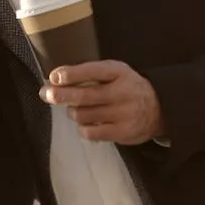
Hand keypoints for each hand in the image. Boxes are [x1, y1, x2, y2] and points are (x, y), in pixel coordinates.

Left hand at [40, 61, 165, 144]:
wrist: (158, 108)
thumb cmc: (127, 87)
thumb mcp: (114, 73)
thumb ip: (89, 75)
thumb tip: (53, 81)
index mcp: (119, 72)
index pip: (93, 71)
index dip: (72, 74)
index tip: (55, 77)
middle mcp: (122, 92)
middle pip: (85, 95)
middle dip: (61, 95)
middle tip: (46, 94)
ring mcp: (123, 114)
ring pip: (84, 115)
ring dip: (73, 112)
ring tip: (77, 110)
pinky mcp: (122, 133)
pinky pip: (91, 133)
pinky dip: (83, 128)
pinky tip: (87, 124)